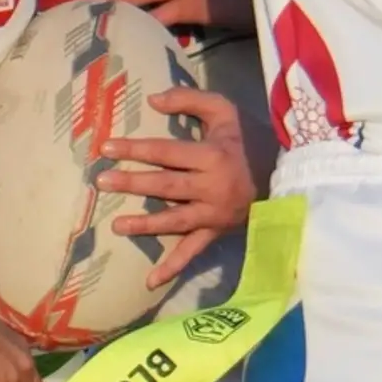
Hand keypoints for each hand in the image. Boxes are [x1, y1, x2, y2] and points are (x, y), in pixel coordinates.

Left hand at [99, 88, 253, 291]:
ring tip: (116, 225)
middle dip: (132, 183)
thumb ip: (189, 100)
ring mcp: (212, 214)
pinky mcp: (214, 233)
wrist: (280, 176)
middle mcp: (211, 187)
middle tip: (101, 181)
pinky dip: (173, 267)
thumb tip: (152, 101)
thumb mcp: (223, 112)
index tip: (107, 148)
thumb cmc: (242, 141)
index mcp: (212, 156)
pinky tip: (150, 281)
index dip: (136, 149)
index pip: (166, 151)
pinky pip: (192, 252)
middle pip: (165, 185)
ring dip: (145, 225)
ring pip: (174, 220)